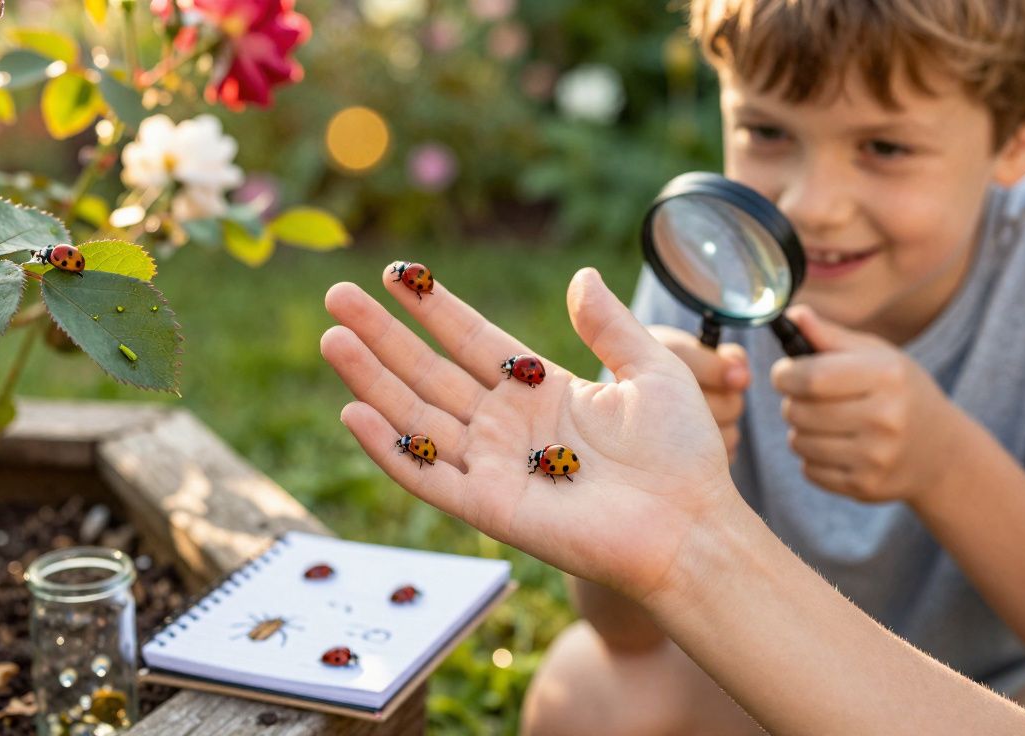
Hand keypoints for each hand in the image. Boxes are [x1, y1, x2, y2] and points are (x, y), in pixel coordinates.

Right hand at [321, 266, 734, 601]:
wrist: (691, 527)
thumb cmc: (681, 454)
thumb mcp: (652, 371)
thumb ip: (611, 326)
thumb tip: (582, 275)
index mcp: (540, 389)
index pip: (472, 339)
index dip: (433, 307)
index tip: (398, 273)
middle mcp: (507, 425)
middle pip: (429, 372)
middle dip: (383, 335)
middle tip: (337, 296)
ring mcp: (493, 466)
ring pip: (417, 416)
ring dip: (372, 380)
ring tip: (333, 339)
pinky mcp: (489, 508)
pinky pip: (428, 476)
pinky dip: (390, 448)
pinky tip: (353, 414)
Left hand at [771, 305, 958, 503]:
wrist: (941, 451)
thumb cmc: (899, 391)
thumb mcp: (876, 355)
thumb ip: (830, 336)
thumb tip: (790, 314)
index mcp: (886, 376)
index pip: (810, 377)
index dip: (785, 374)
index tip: (785, 373)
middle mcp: (885, 418)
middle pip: (798, 411)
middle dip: (792, 402)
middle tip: (808, 399)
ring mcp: (876, 457)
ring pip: (798, 442)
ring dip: (800, 431)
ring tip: (823, 422)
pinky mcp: (865, 486)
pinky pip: (809, 470)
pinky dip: (812, 458)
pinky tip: (836, 447)